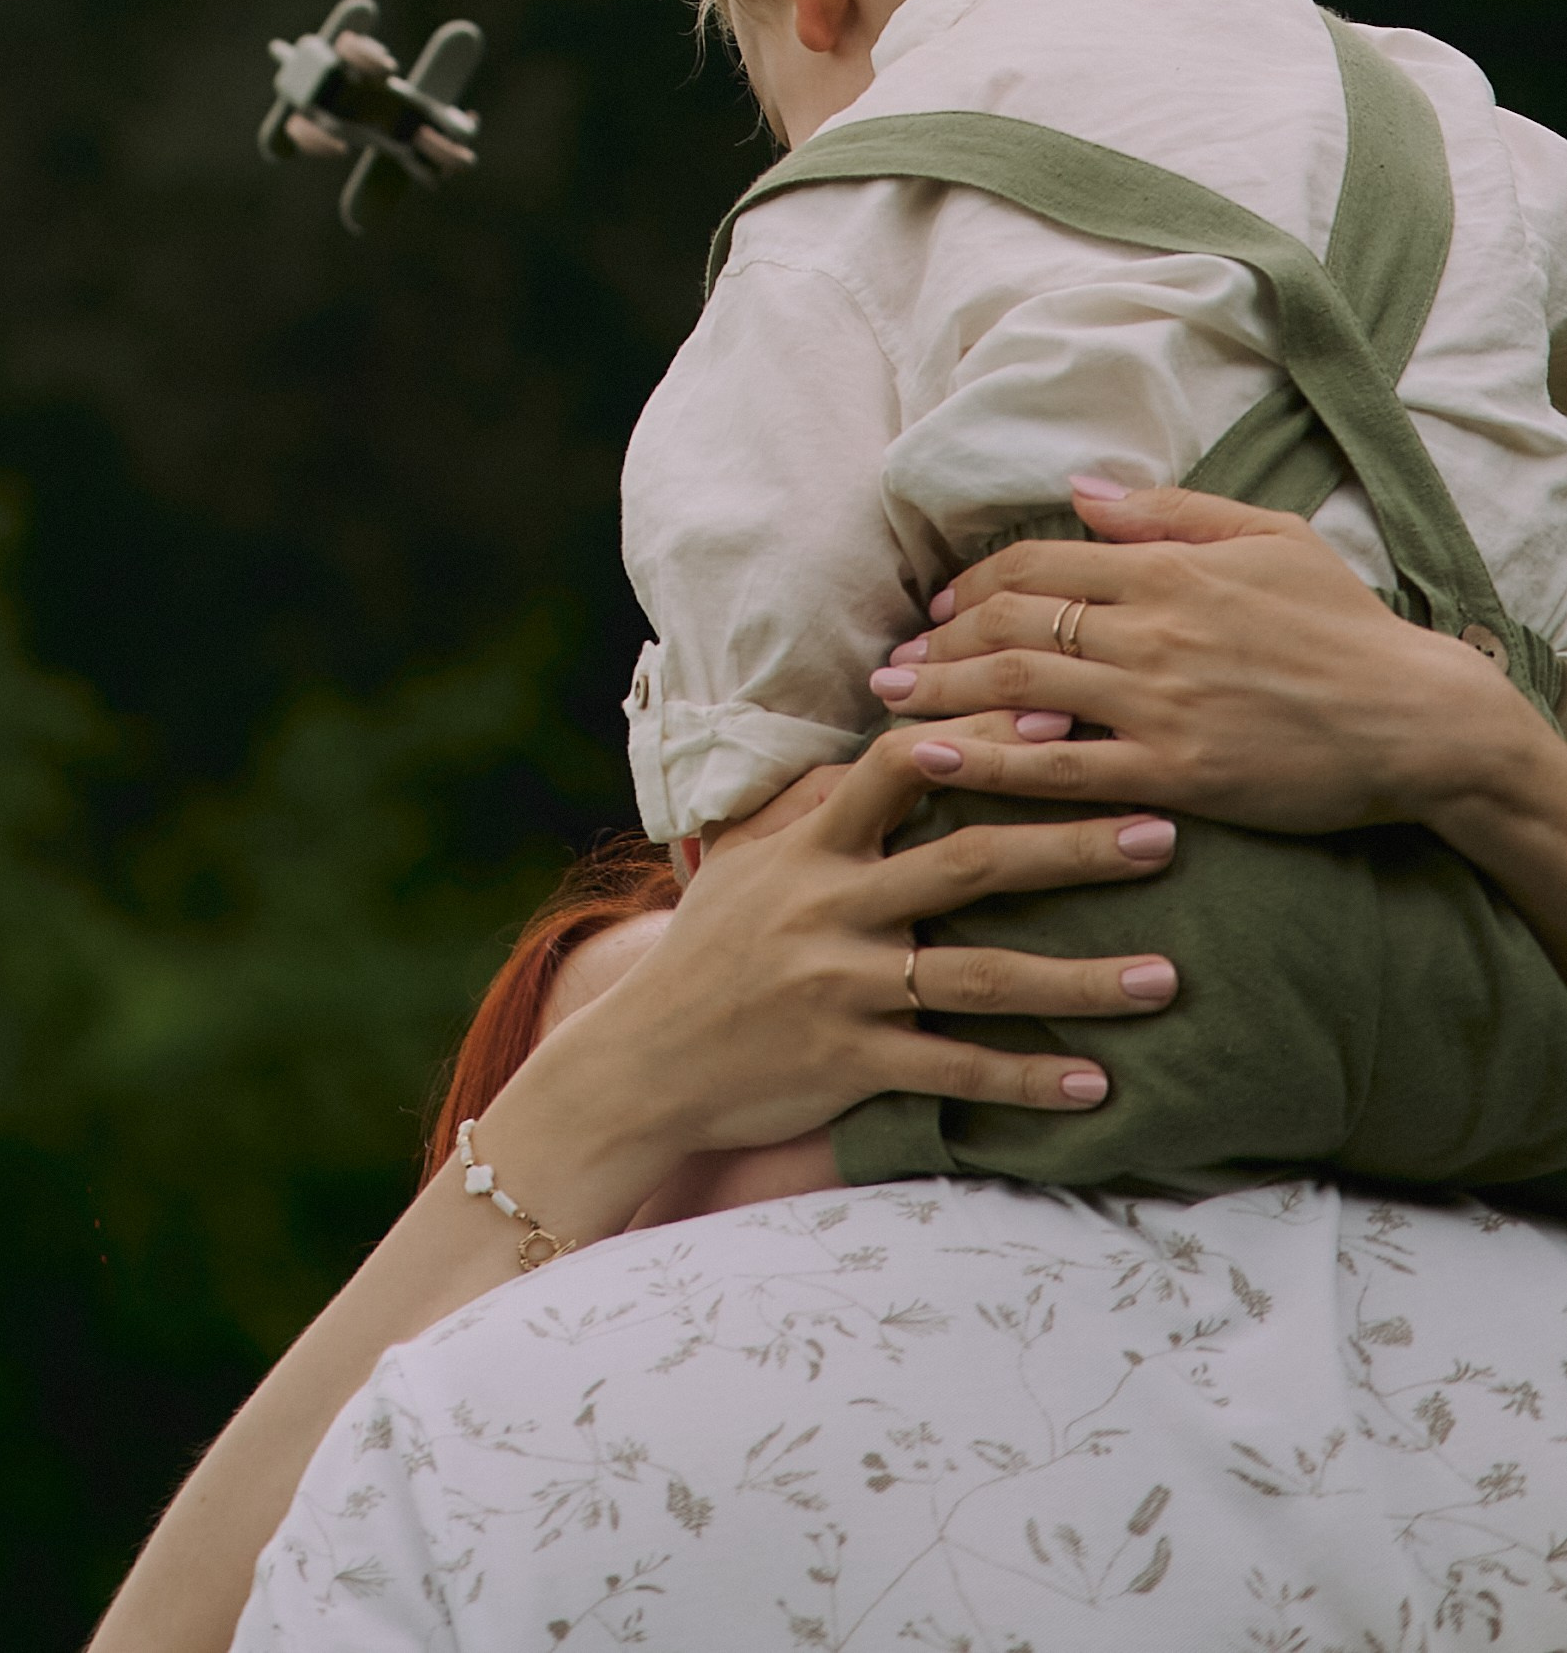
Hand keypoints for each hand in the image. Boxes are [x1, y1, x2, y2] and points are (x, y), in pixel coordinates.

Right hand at [509, 723, 1180, 1198]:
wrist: (642, 1063)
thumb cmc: (708, 949)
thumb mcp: (749, 862)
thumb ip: (823, 804)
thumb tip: (901, 740)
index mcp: (811, 847)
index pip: (897, 766)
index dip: (976, 740)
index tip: (1062, 725)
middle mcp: (831, 910)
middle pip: (969, 864)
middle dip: (1072, 845)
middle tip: (1161, 833)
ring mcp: (844, 990)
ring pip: (982, 978)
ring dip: (1081, 979)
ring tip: (1166, 976)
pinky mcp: (852, 1065)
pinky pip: (957, 1074)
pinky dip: (1029, 1080)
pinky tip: (1098, 1082)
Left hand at [866, 476, 1525, 834]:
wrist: (1417, 717)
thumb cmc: (1346, 624)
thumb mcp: (1268, 535)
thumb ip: (1170, 511)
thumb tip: (1083, 488)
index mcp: (1169, 569)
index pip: (1040, 562)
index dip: (977, 581)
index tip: (940, 603)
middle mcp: (1151, 630)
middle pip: (1015, 623)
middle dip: (941, 640)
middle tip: (892, 662)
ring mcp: (1159, 704)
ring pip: (1022, 690)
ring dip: (944, 694)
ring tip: (890, 706)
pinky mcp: (1176, 774)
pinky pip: (1067, 771)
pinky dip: (996, 762)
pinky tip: (943, 762)